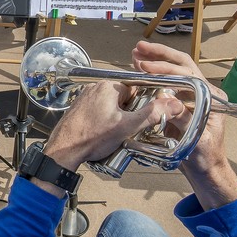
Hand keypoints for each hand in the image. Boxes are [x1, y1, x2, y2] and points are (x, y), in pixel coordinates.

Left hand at [42, 71, 180, 169]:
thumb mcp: (127, 127)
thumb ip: (151, 114)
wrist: (63, 151)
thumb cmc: (92, 137)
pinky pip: (98, 111)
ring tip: (113, 135)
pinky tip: (101, 134)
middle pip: (123, 98)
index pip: (135, 89)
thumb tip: (173, 104)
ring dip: (116, 118)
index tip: (139, 119)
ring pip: (111, 106)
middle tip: (126, 130)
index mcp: (108, 86)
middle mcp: (95, 88)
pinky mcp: (78, 108)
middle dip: (128, 114)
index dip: (140, 105)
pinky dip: (103, 121)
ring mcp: (85, 98)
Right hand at [130, 41, 236, 203]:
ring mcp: (191, 96)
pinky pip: (166, 84)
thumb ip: (184, 120)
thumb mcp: (197, 140)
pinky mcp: (180, 103)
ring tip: (136, 54)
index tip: (146, 67)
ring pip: (173, 71)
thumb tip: (167, 102)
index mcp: (212, 98)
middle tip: (139, 49)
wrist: (206, 171)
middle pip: (182, 65)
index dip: (166, 68)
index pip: (188, 74)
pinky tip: (138, 70)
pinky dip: (152, 76)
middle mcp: (204, 93)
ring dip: (155, 62)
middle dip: (160, 55)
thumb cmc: (207, 158)